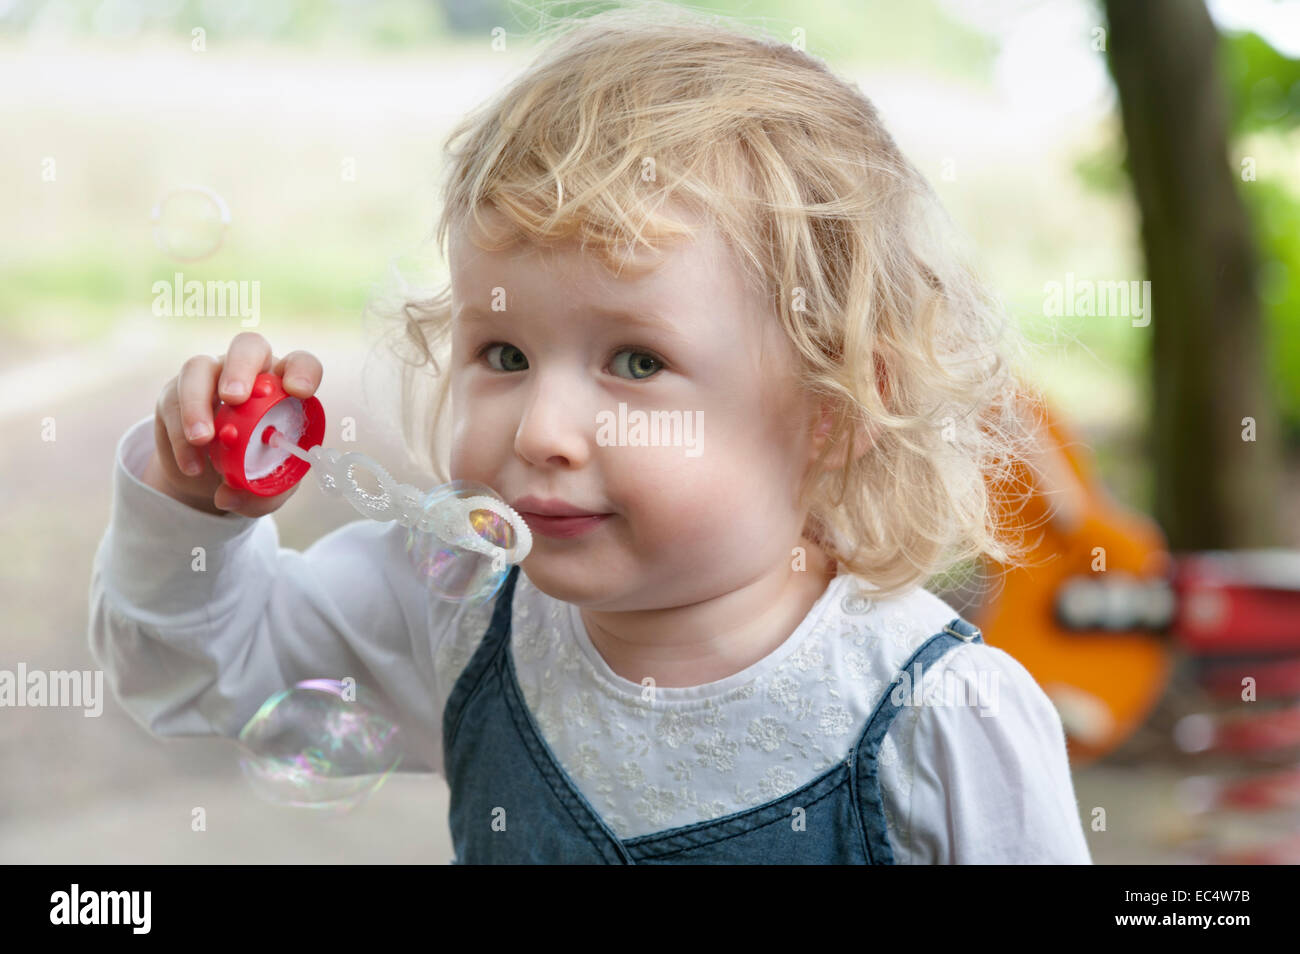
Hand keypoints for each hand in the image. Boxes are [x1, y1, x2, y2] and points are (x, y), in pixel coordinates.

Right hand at [145, 332, 322, 516]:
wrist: (209, 478)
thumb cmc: (251, 472)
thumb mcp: (265, 492)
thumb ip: (258, 497)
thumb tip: (227, 497)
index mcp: (284, 387)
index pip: (301, 363)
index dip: (303, 371)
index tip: (299, 392)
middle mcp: (249, 373)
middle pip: (248, 346)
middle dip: (241, 368)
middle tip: (235, 399)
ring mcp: (209, 378)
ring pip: (199, 367)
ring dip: (198, 403)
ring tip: (204, 440)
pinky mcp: (174, 393)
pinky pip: (172, 401)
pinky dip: (179, 434)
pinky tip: (192, 464)